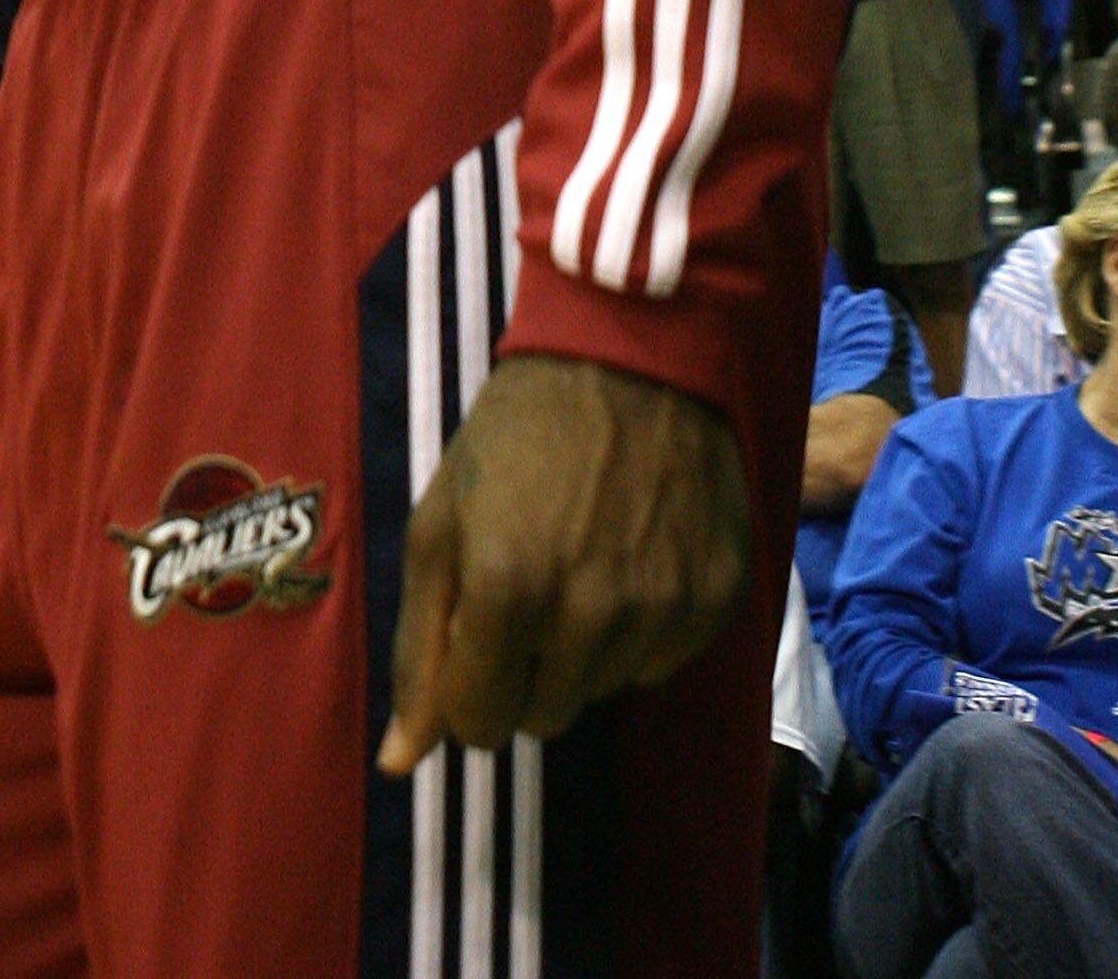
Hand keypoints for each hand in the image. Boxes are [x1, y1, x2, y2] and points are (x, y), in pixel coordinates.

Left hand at [378, 357, 750, 769]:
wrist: (630, 355)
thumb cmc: (515, 434)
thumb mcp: (441, 523)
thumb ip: (419, 647)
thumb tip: (399, 762)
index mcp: (509, 592)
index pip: (479, 725)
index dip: (467, 685)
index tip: (474, 632)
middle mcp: (593, 615)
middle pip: (543, 719)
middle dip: (524, 670)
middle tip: (530, 583)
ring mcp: (664, 610)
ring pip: (604, 692)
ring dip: (582, 648)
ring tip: (582, 557)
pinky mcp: (718, 599)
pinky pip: (662, 661)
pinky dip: (640, 628)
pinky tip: (632, 555)